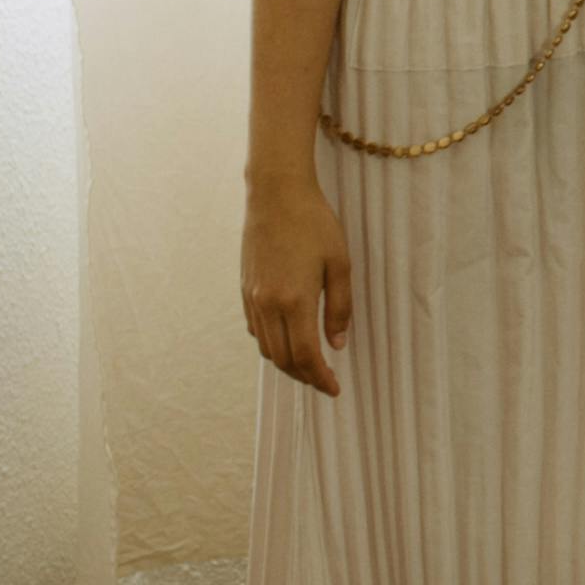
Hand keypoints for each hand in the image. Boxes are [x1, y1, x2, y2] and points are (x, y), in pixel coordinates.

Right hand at [242, 170, 352, 395]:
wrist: (275, 195)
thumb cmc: (315, 224)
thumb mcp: (340, 263)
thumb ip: (339, 306)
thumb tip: (337, 344)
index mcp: (294, 300)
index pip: (305, 355)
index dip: (320, 378)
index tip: (335, 389)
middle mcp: (267, 305)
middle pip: (282, 359)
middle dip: (304, 376)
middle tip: (325, 381)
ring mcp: (252, 299)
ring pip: (267, 348)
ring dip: (287, 363)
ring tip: (310, 366)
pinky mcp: (245, 290)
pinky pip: (256, 330)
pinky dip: (272, 344)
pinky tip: (289, 340)